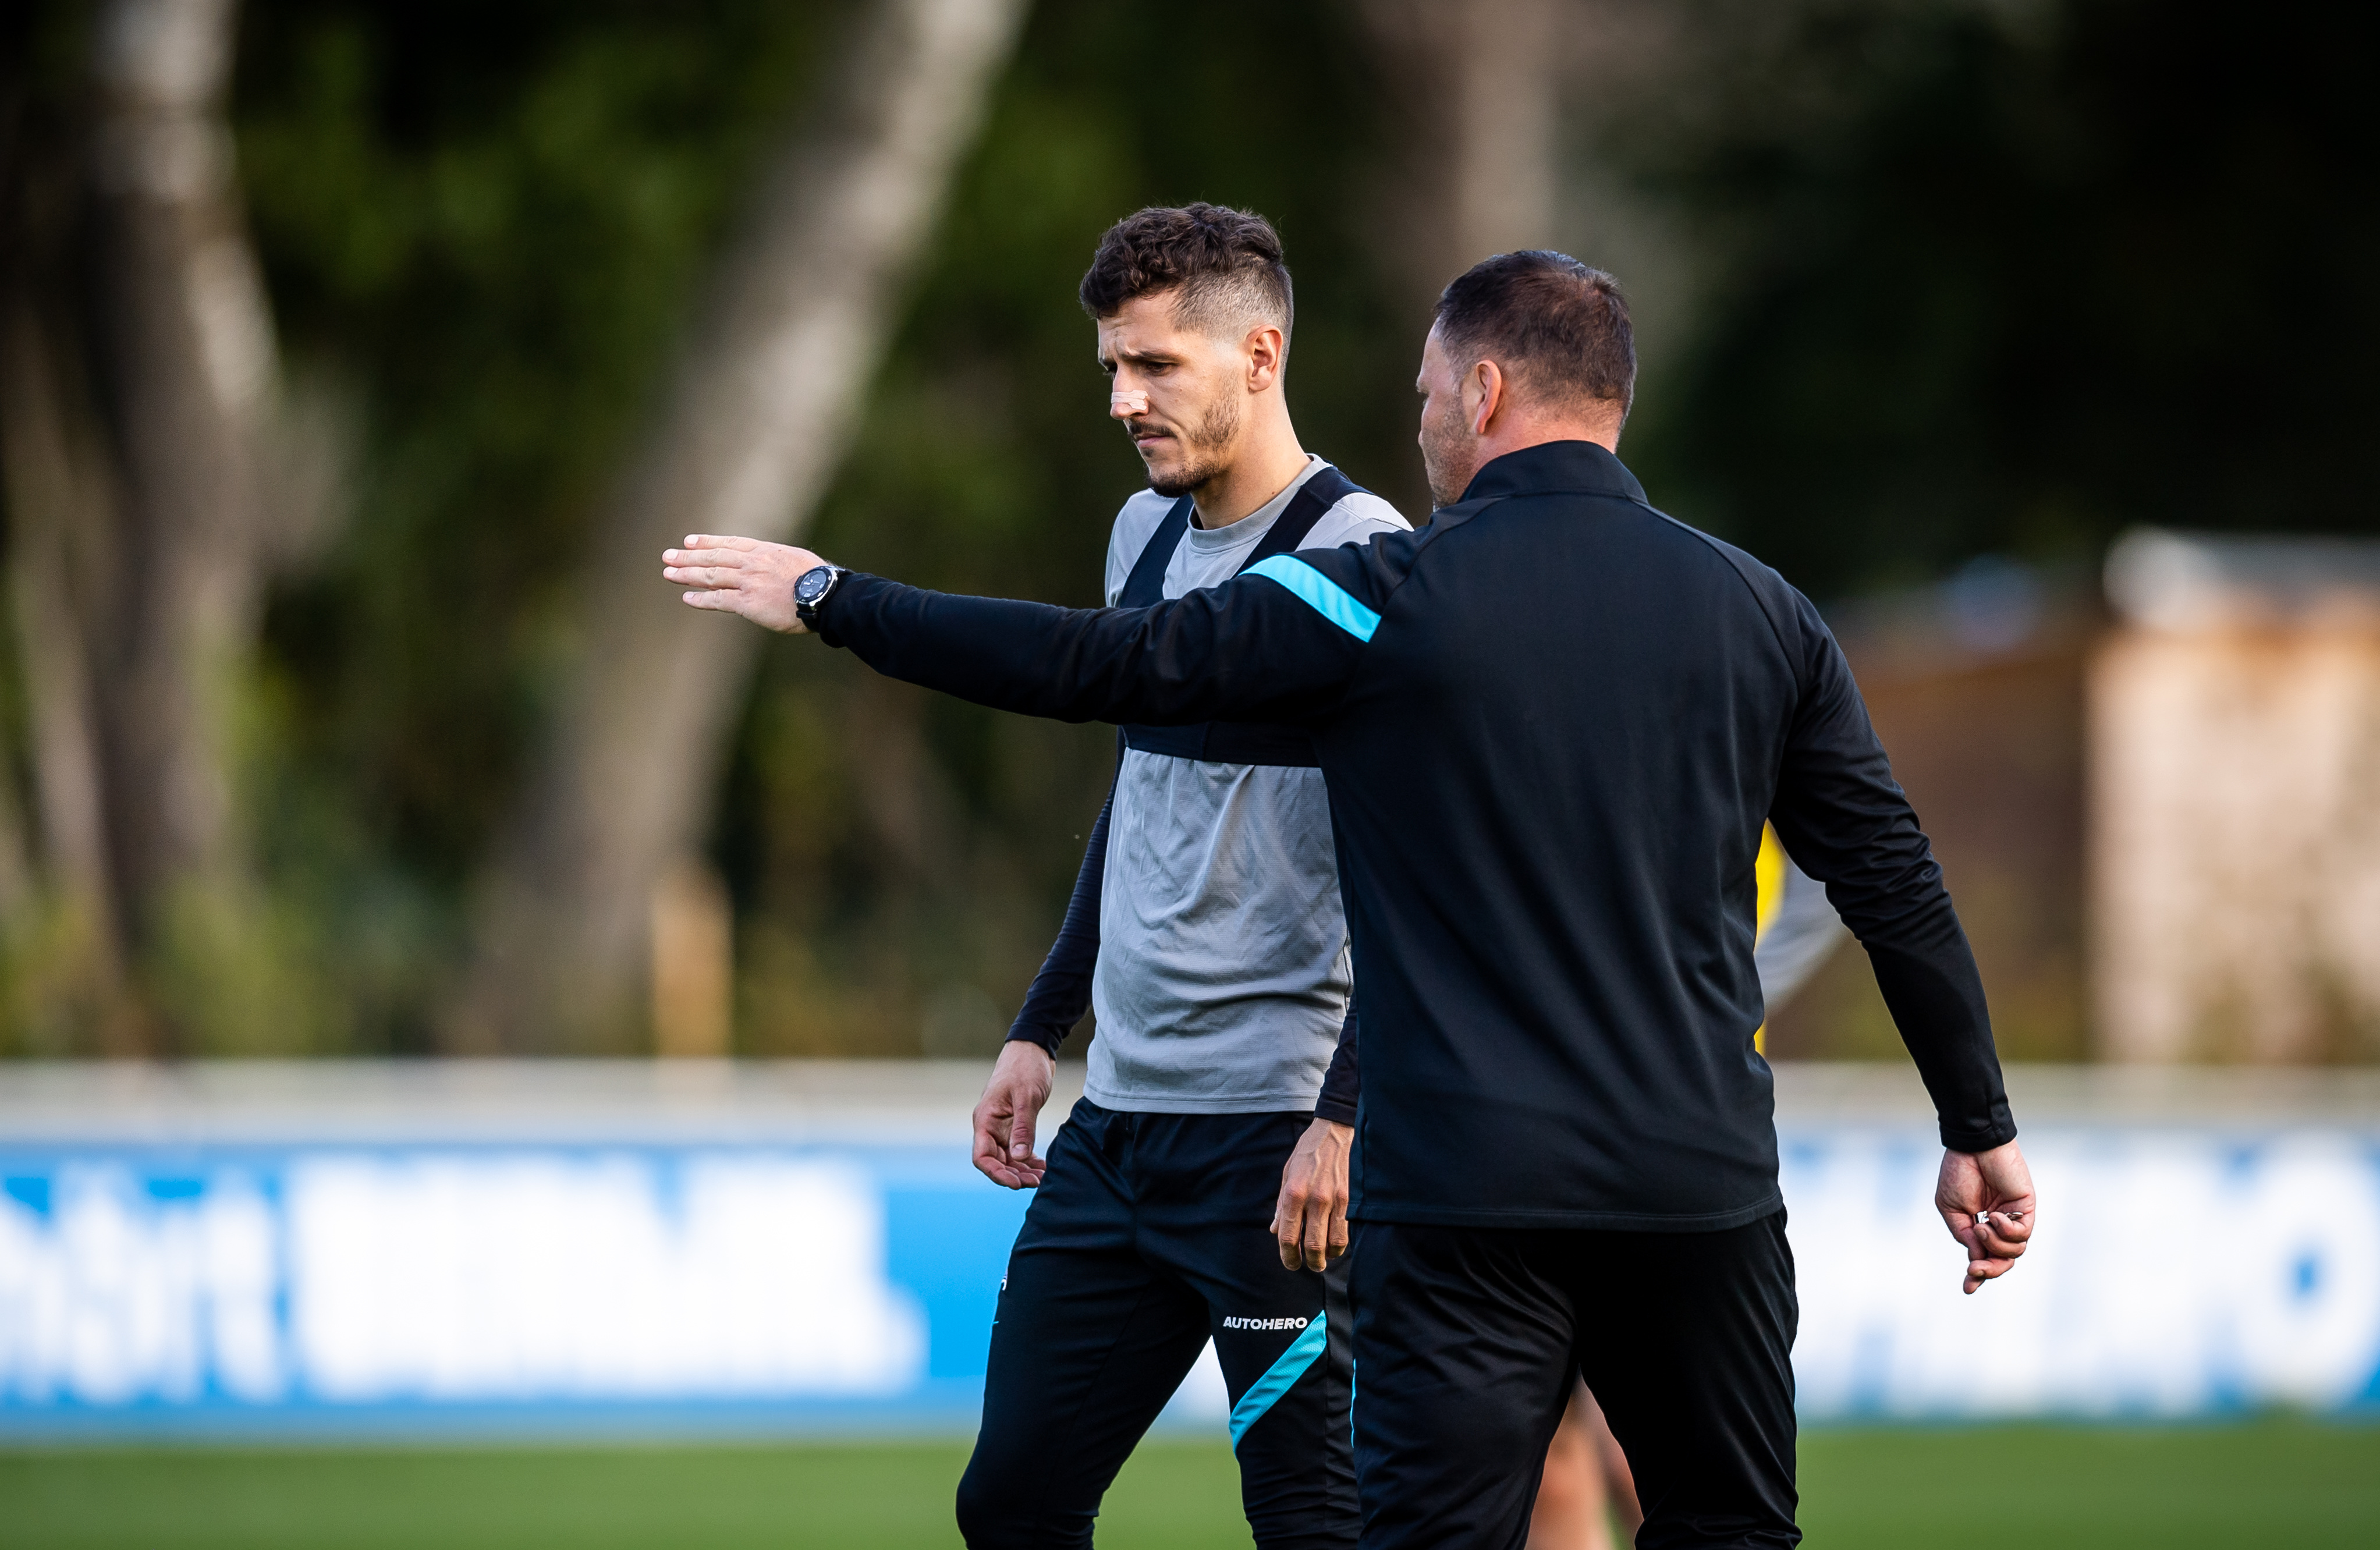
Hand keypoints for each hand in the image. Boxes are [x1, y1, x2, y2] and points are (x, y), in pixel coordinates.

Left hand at [662, 534, 828, 632]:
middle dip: (688, 557)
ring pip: (711, 575)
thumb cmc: (819, 581)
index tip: (689, 541)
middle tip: (667, 556)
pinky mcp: (749, 603)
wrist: (825, 595)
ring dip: (687, 574)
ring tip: (669, 573)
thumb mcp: (798, 561)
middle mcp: (752, 563)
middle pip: (714, 557)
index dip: (707, 541)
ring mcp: (749, 582)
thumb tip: (776, 567)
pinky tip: (687, 598)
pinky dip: (701, 599)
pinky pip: (719, 599)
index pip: (729, 543)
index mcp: (765, 551)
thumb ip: (780, 562)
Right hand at [972, 1040, 1055, 1188]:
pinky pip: (1018, 1149)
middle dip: (1014, 1175)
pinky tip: (1043, 1167)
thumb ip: (1023, 1128)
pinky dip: (1029, 1160)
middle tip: (1037, 1183)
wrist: (1033, 1049)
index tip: (1016, 1183)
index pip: (982, 1156)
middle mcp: (990, 1126)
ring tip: (1042, 1178)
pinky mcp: (1014, 1124)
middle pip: (996, 1161)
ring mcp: (1002, 1126)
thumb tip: (1019, 1158)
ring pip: (1008, 1158)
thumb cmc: (1025, 1068)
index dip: (997, 1173)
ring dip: (1023, 1170)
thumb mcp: (1026, 1097)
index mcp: (985, 1119)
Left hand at [1272, 1118, 1352, 1271]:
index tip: (1290, 1264)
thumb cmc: (1307, 1153)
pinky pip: (1346, 1230)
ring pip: (1334, 1243)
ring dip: (1328, 1257)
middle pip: (1313, 1246)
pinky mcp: (1350, 1199)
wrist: (1334, 1132)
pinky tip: (1335, 1244)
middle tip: (1310, 1266)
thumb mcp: (1287, 1174)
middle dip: (1311, 1263)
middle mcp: (1314, 1199)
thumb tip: (1275, 1230)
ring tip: (1324, 1259)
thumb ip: (1282, 1205)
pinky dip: (1340, 1243)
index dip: (1288, 1257)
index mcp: (1293, 1193)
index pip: (1288, 1237)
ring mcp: (1335, 1199)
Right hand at [1935, 1140, 2036, 1294]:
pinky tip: (1994, 1215)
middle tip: (1975, 1269)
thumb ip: (1964, 1234)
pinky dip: (2007, 1230)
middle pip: (2003, 1261)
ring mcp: (2014, 1218)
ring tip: (1981, 1225)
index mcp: (1980, 1227)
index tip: (1967, 1288)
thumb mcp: (1951, 1209)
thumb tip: (1977, 1257)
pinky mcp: (2026, 1208)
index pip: (1983, 1257)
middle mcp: (2000, 1226)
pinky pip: (2022, 1233)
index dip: (1977, 1275)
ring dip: (1994, 1244)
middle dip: (1989, 1270)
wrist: (1972, 1147)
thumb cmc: (1958, 1173)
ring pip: (2014, 1252)